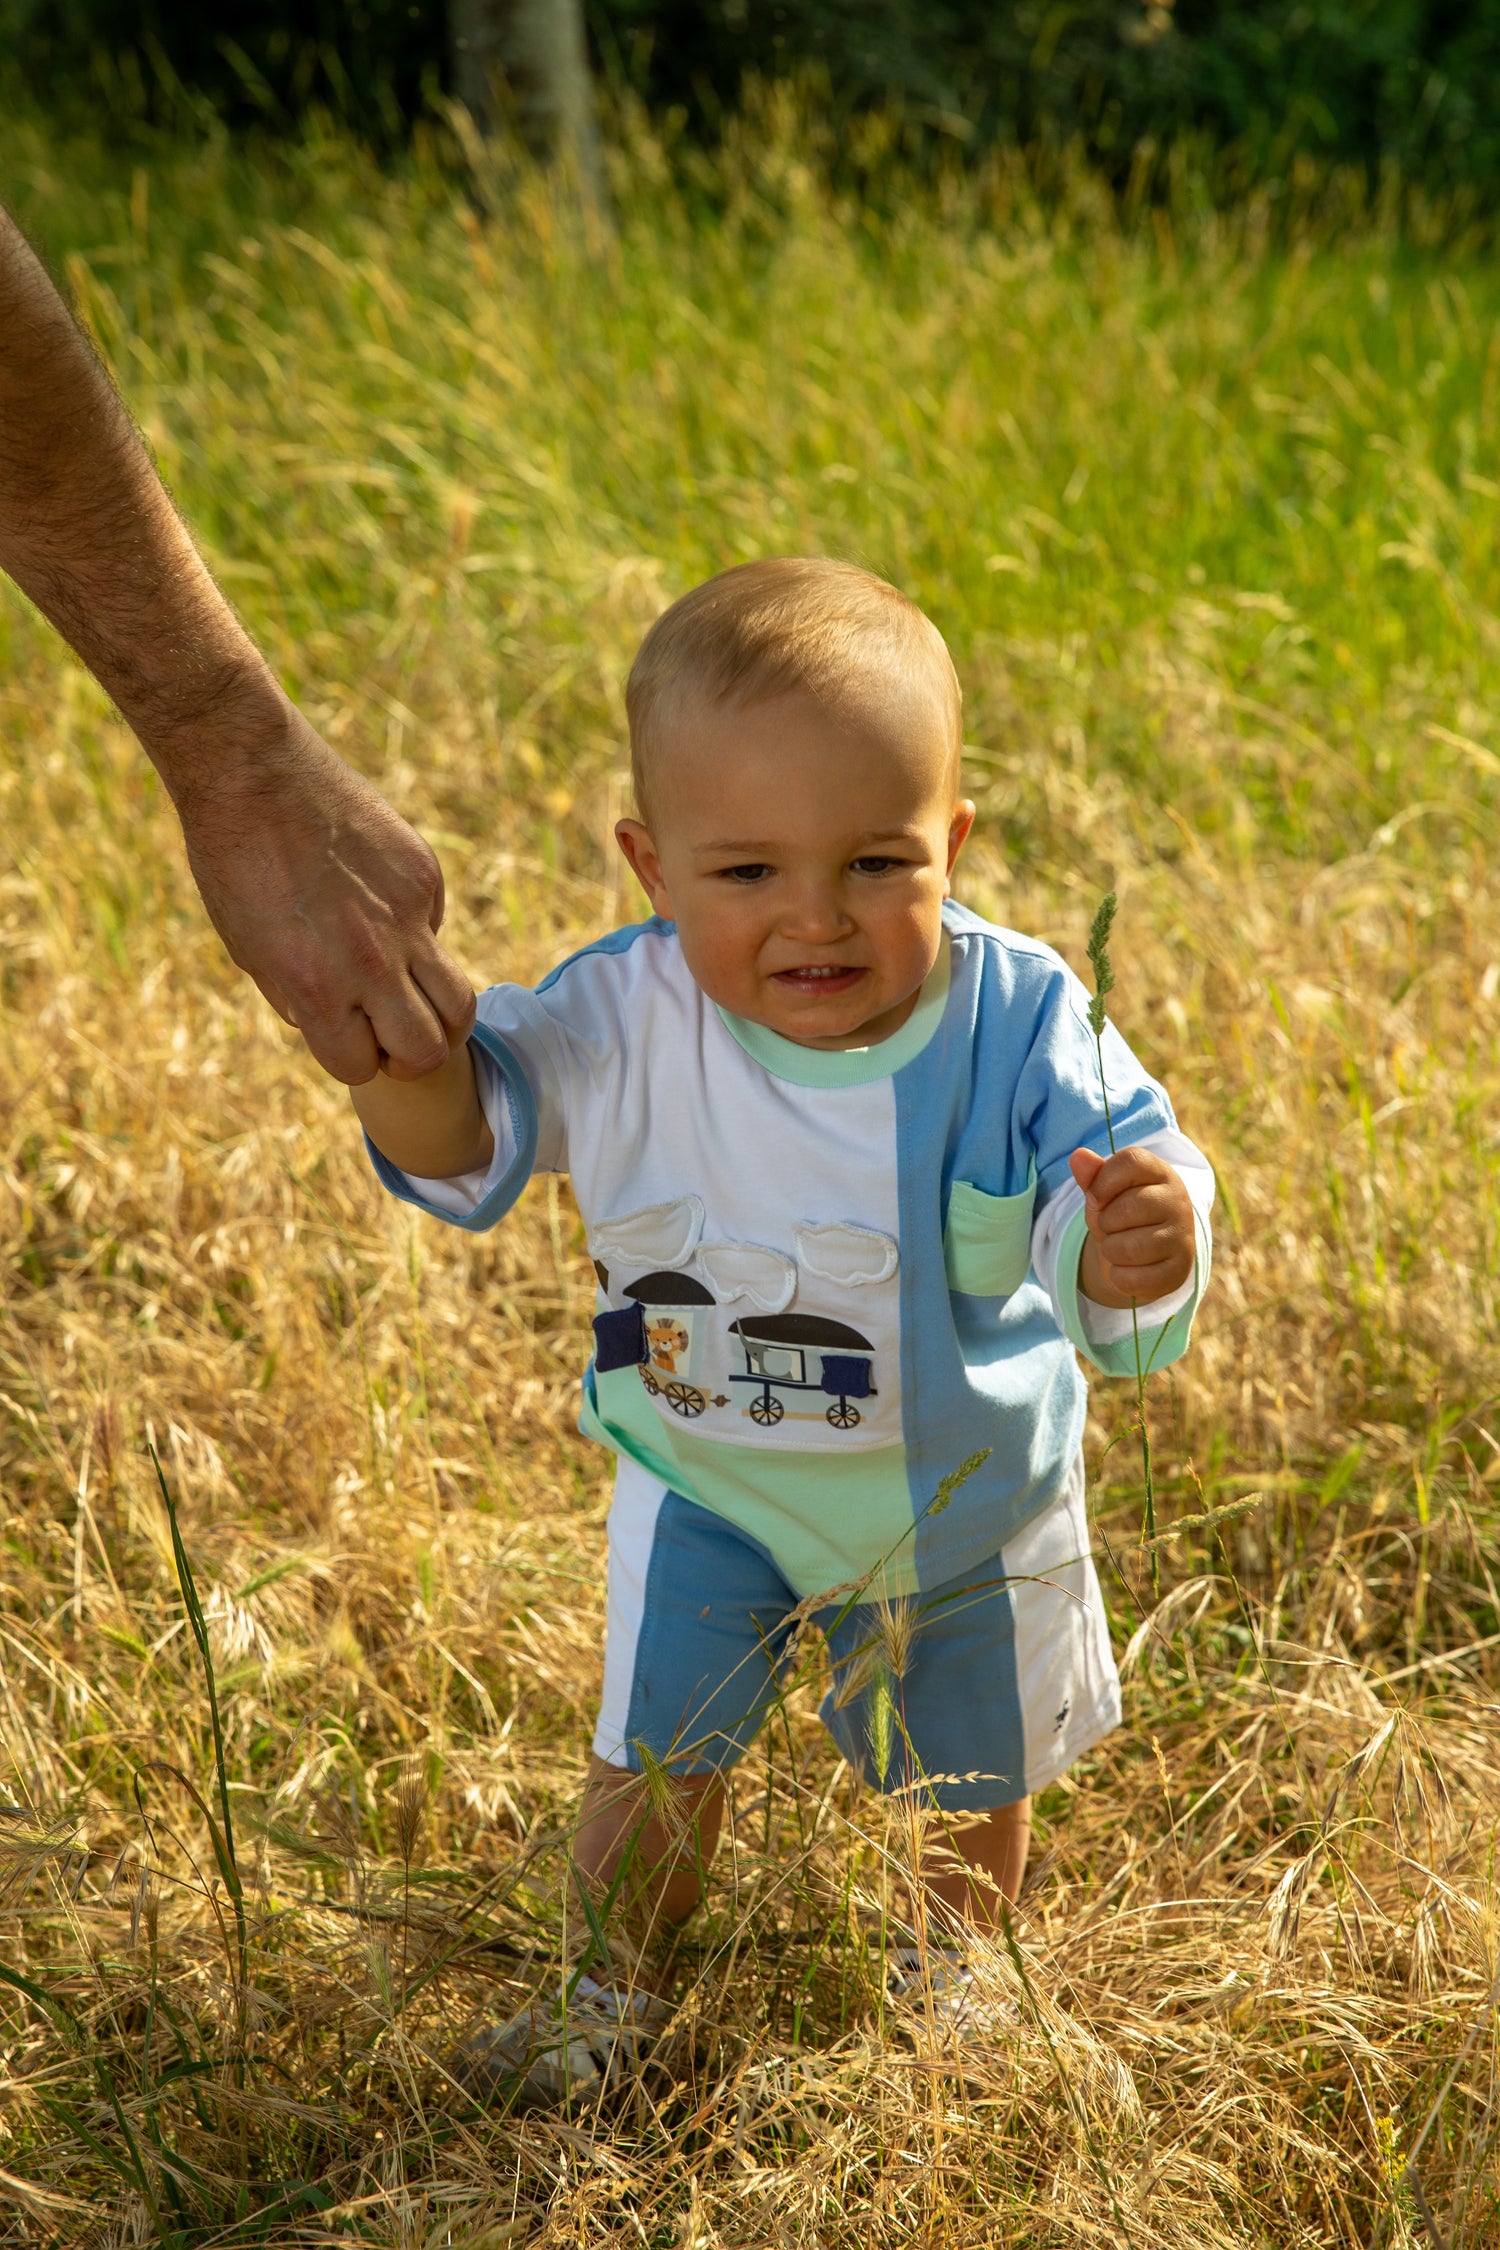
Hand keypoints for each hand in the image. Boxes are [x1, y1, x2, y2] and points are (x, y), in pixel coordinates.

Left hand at [174, 697, 474, 1084]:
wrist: (251, 774)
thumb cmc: (234, 863)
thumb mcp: (249, 949)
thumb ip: (297, 998)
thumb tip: (334, 1023)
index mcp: (316, 991)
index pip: (360, 1069)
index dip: (352, 1057)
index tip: (344, 1035)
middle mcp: (370, 964)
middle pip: (428, 1052)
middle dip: (410, 1054)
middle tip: (390, 1028)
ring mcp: (407, 919)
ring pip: (459, 1006)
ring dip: (440, 1015)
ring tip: (413, 994)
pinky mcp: (424, 877)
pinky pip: (436, 929)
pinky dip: (416, 932)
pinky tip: (377, 900)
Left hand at [1068, 1145, 1194, 1308]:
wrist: (1145, 1256)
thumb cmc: (1122, 1215)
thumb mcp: (1104, 1193)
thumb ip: (1092, 1175)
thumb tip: (1079, 1156)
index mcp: (1161, 1173)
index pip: (1131, 1161)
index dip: (1103, 1181)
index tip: (1096, 1197)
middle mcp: (1178, 1201)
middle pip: (1128, 1208)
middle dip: (1106, 1222)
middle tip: (1112, 1226)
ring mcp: (1183, 1237)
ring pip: (1130, 1247)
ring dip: (1111, 1250)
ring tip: (1118, 1246)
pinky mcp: (1179, 1271)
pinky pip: (1133, 1278)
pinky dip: (1119, 1277)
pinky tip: (1128, 1268)